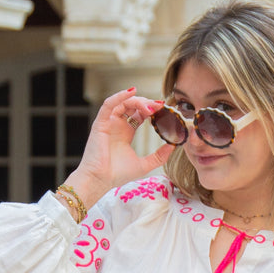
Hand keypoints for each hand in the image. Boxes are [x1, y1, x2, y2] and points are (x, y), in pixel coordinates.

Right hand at [65, 88, 172, 211]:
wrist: (100, 180)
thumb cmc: (117, 175)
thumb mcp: (144, 165)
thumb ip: (159, 156)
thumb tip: (173, 147)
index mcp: (126, 133)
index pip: (140, 114)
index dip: (152, 109)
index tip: (164, 109)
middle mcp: (117, 125)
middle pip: (133, 106)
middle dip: (147, 103)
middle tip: (160, 106)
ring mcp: (109, 123)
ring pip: (123, 102)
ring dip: (138, 101)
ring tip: (150, 107)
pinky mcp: (100, 123)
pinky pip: (109, 104)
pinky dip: (119, 96)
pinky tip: (132, 92)